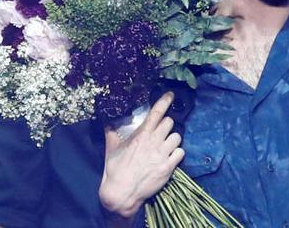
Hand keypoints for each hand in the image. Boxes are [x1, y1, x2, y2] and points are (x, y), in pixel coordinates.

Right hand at [98, 92, 184, 219]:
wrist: (121, 194)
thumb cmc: (114, 170)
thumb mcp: (111, 148)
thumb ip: (111, 132)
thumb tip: (107, 120)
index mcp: (141, 135)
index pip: (156, 113)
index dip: (165, 101)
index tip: (170, 95)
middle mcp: (154, 142)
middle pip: (170, 123)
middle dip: (166, 125)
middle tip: (161, 131)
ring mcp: (162, 155)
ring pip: (177, 137)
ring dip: (172, 139)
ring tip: (165, 145)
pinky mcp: (168, 167)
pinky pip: (180, 152)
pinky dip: (177, 153)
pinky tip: (170, 156)